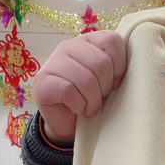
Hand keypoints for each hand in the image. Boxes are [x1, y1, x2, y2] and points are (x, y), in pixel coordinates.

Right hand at [33, 30, 126, 145]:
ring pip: (85, 79)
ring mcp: (53, 62)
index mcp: (88, 41)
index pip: (112, 41)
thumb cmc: (89, 99)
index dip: (119, 67)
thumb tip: (122, 75)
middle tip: (100, 99)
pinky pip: (69, 91)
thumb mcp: (106, 81)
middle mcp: (68, 46)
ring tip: (89, 107)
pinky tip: (77, 109)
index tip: (115, 84)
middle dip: (105, 87)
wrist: (66, 123)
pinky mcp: (42, 82)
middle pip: (101, 62)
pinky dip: (78, 105)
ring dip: (92, 100)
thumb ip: (115, 69)